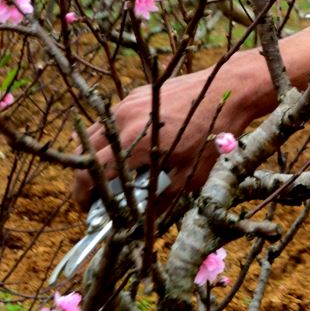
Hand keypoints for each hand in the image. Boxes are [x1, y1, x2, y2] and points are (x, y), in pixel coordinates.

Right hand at [72, 67, 249, 210]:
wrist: (227, 89)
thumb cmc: (213, 134)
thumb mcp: (191, 175)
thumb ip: (163, 199)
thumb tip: (145, 220)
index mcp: (135, 144)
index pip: (90, 173)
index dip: (83, 195)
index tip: (89, 208)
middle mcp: (124, 121)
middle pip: (85, 154)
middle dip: (86, 177)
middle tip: (100, 193)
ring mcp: (127, 104)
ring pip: (94, 134)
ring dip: (96, 155)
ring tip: (113, 170)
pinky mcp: (135, 95)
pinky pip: (111, 119)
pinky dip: (110, 136)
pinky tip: (129, 147)